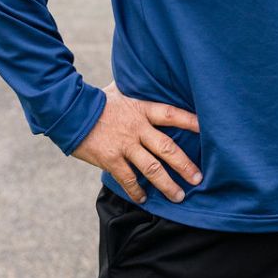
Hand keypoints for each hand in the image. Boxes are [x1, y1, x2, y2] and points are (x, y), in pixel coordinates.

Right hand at [72, 84, 202, 202]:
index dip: (191, 122)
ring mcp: (124, 145)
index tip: (208, 130)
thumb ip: (138, 91)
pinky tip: (143, 199)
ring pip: (152, 169)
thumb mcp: (121, 90)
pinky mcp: (109, 159)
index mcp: (142, 109)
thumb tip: (150, 78)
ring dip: (167, 185)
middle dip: (185, 166)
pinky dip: (136, 191)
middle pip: (168, 148)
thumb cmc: (97, 100)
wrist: (69, 111)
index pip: (172, 114)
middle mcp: (137, 127)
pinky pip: (127, 179)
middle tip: (198, 179)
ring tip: (178, 196)